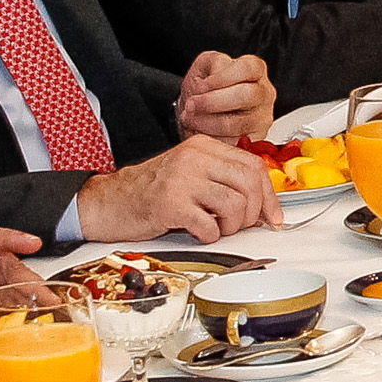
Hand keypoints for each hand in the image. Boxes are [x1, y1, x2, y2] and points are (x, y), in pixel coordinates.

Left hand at [0, 223, 41, 321]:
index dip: (9, 240)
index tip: (31, 243)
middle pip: (8, 263)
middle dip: (30, 279)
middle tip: (48, 295)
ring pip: (17, 279)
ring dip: (34, 295)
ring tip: (53, 310)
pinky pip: (15, 294)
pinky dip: (26, 306)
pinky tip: (39, 318)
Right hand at [73, 136, 282, 241]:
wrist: (108, 202)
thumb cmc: (150, 191)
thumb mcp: (190, 174)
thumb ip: (223, 181)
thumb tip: (262, 205)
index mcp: (203, 147)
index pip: (253, 166)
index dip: (269, 196)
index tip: (273, 216)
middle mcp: (194, 158)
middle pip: (250, 183)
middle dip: (254, 212)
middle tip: (241, 225)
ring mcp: (182, 179)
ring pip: (235, 204)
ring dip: (232, 226)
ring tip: (217, 228)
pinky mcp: (170, 204)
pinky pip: (209, 225)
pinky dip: (211, 235)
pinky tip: (199, 231)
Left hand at [172, 49, 273, 139]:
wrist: (199, 112)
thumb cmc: (204, 88)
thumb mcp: (205, 66)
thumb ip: (213, 63)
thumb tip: (219, 75)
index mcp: (255, 70)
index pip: (249, 68)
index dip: (223, 77)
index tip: (202, 85)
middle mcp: (264, 93)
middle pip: (247, 96)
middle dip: (212, 102)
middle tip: (191, 105)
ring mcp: (261, 119)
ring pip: (238, 123)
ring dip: (206, 122)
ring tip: (190, 118)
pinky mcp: (254, 140)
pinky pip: (232, 143)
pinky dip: (211, 139)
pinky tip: (200, 131)